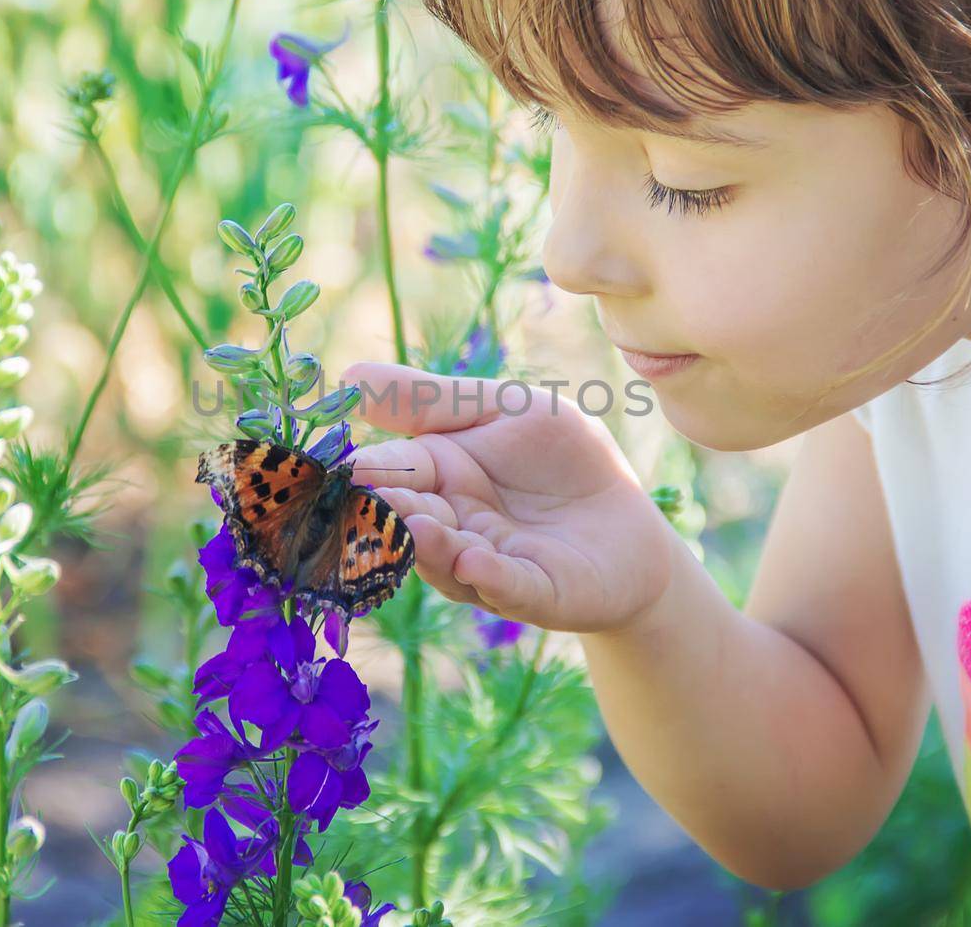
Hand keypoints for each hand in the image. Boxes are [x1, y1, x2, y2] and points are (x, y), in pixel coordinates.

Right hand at [338, 362, 684, 633]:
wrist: (630, 522)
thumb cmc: (562, 458)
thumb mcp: (503, 409)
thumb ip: (433, 399)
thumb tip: (348, 378)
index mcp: (438, 475)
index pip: (392, 469)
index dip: (367, 470)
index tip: (340, 467)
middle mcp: (452, 525)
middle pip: (409, 520)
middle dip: (391, 510)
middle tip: (371, 498)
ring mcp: (489, 565)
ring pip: (448, 560)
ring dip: (432, 546)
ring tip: (417, 525)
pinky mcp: (537, 593)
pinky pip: (510, 587)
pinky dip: (491, 579)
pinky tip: (475, 562)